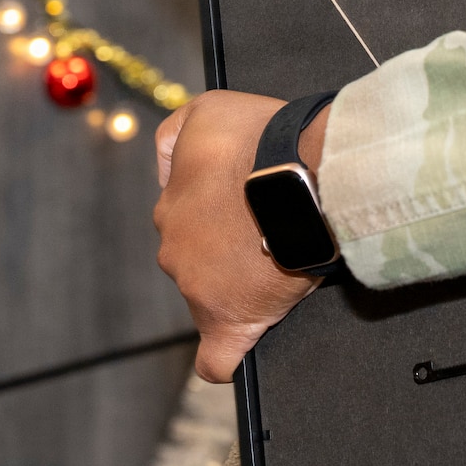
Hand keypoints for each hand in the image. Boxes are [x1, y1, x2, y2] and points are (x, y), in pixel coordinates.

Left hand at [153, 91, 322, 381]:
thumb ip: (176, 137)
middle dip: (225, 249)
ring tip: (278, 263)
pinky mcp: (229, 320)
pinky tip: (232, 348)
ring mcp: (198, 288)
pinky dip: (222, 356)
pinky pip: (217, 357)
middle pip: (197, 259)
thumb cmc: (260, 136)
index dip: (219, 213)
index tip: (248, 206)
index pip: (186, 219)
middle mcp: (175, 249)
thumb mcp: (206, 109)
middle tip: (269, 231)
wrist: (301, 170)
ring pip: (211, 296)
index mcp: (172, 207)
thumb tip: (165, 168)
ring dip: (236, 285)